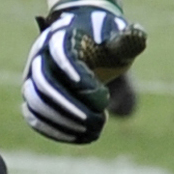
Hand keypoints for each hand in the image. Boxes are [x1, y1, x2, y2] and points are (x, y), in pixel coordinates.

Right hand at [20, 0, 146, 145]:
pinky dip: (55, 130)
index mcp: (60, 36)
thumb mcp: (117, 36)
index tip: (103, 95)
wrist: (85, 38)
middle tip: (99, 122)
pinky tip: (81, 137)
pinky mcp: (34, 96)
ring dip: (62, 123)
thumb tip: (140, 37)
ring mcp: (33, 77)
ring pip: (36, 103)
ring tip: (93, 132)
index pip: (61, 54)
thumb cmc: (104, 38)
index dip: (77, 75)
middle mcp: (40, 56)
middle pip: (45, 83)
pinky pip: (35, 116)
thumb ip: (126, 41)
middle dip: (71, 107)